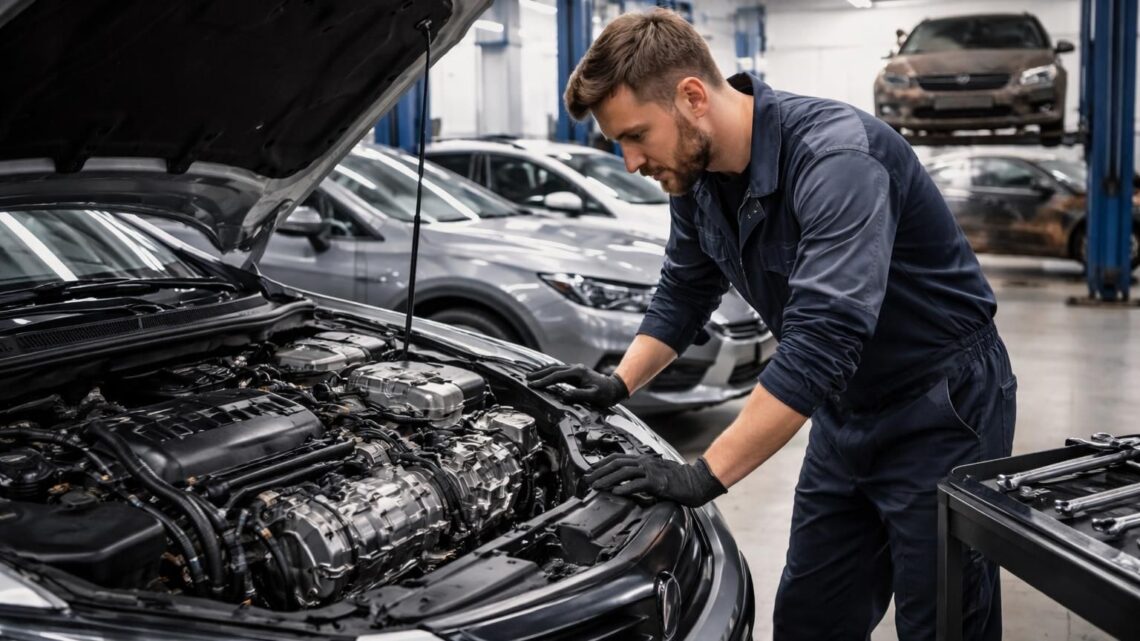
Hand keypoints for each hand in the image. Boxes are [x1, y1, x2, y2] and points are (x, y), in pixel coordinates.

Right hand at [526, 364, 628, 407]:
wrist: (613, 388)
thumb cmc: (605, 394)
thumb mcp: (593, 396)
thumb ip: (579, 395)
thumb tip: (564, 395)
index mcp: (578, 373)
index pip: (556, 376)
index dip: (544, 381)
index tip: (533, 385)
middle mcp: (575, 368)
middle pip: (553, 369)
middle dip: (539, 374)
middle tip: (526, 378)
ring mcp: (575, 369)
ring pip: (555, 368)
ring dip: (543, 371)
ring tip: (531, 375)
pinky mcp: (575, 372)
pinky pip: (559, 370)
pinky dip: (550, 371)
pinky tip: (544, 373)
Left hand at [585, 454, 726, 506]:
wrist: (696, 482)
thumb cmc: (678, 479)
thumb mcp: (656, 473)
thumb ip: (642, 475)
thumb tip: (627, 481)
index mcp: (644, 460)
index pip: (618, 458)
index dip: (602, 463)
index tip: (590, 470)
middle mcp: (645, 463)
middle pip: (617, 464)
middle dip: (600, 471)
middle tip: (587, 479)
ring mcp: (651, 471)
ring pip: (624, 472)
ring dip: (608, 479)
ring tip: (596, 486)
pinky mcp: (657, 482)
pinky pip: (638, 484)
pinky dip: (625, 487)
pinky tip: (616, 492)